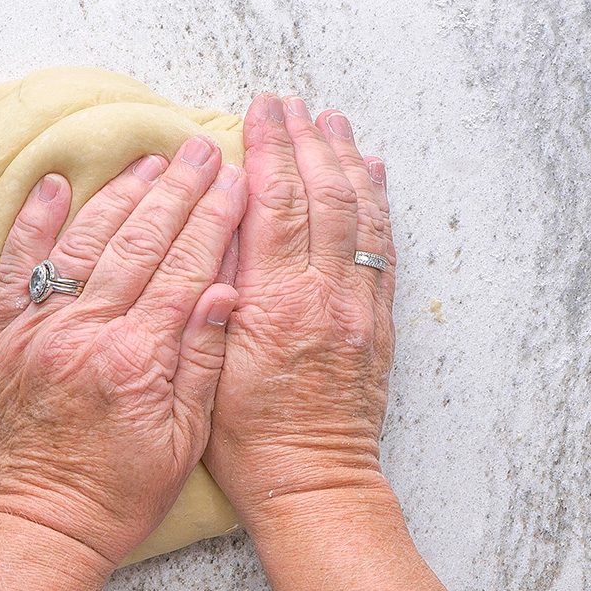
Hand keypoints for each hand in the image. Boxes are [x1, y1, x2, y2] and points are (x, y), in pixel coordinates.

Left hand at [0, 137, 245, 567]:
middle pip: (140, 243)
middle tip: (201, 150)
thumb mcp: (184, 441)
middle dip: (177, 191)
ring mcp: (39, 331)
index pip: (185, 269)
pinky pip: (18, 268)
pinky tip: (52, 184)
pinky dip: (33, 223)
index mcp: (138, 358)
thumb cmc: (120, 494)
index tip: (236, 181)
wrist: (42, 526)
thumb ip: (202, 361)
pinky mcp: (5, 338)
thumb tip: (224, 291)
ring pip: (84, 243)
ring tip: (150, 160)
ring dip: (120, 196)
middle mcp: (86, 333)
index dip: (214, 221)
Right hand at [205, 94, 397, 531]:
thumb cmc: (248, 441)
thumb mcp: (208, 369)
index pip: (277, 204)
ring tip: (333, 122)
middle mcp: (327, 297)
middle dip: (306, 142)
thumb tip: (225, 229)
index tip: (260, 112)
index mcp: (278, 304)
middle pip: (321, 197)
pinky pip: (383, 251)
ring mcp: (359, 310)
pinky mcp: (377, 326)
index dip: (270, 150)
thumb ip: (217, 296)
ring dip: (346, 162)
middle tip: (292, 104)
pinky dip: (378, 206)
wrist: (312, 486)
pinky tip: (373, 176)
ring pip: (359, 216)